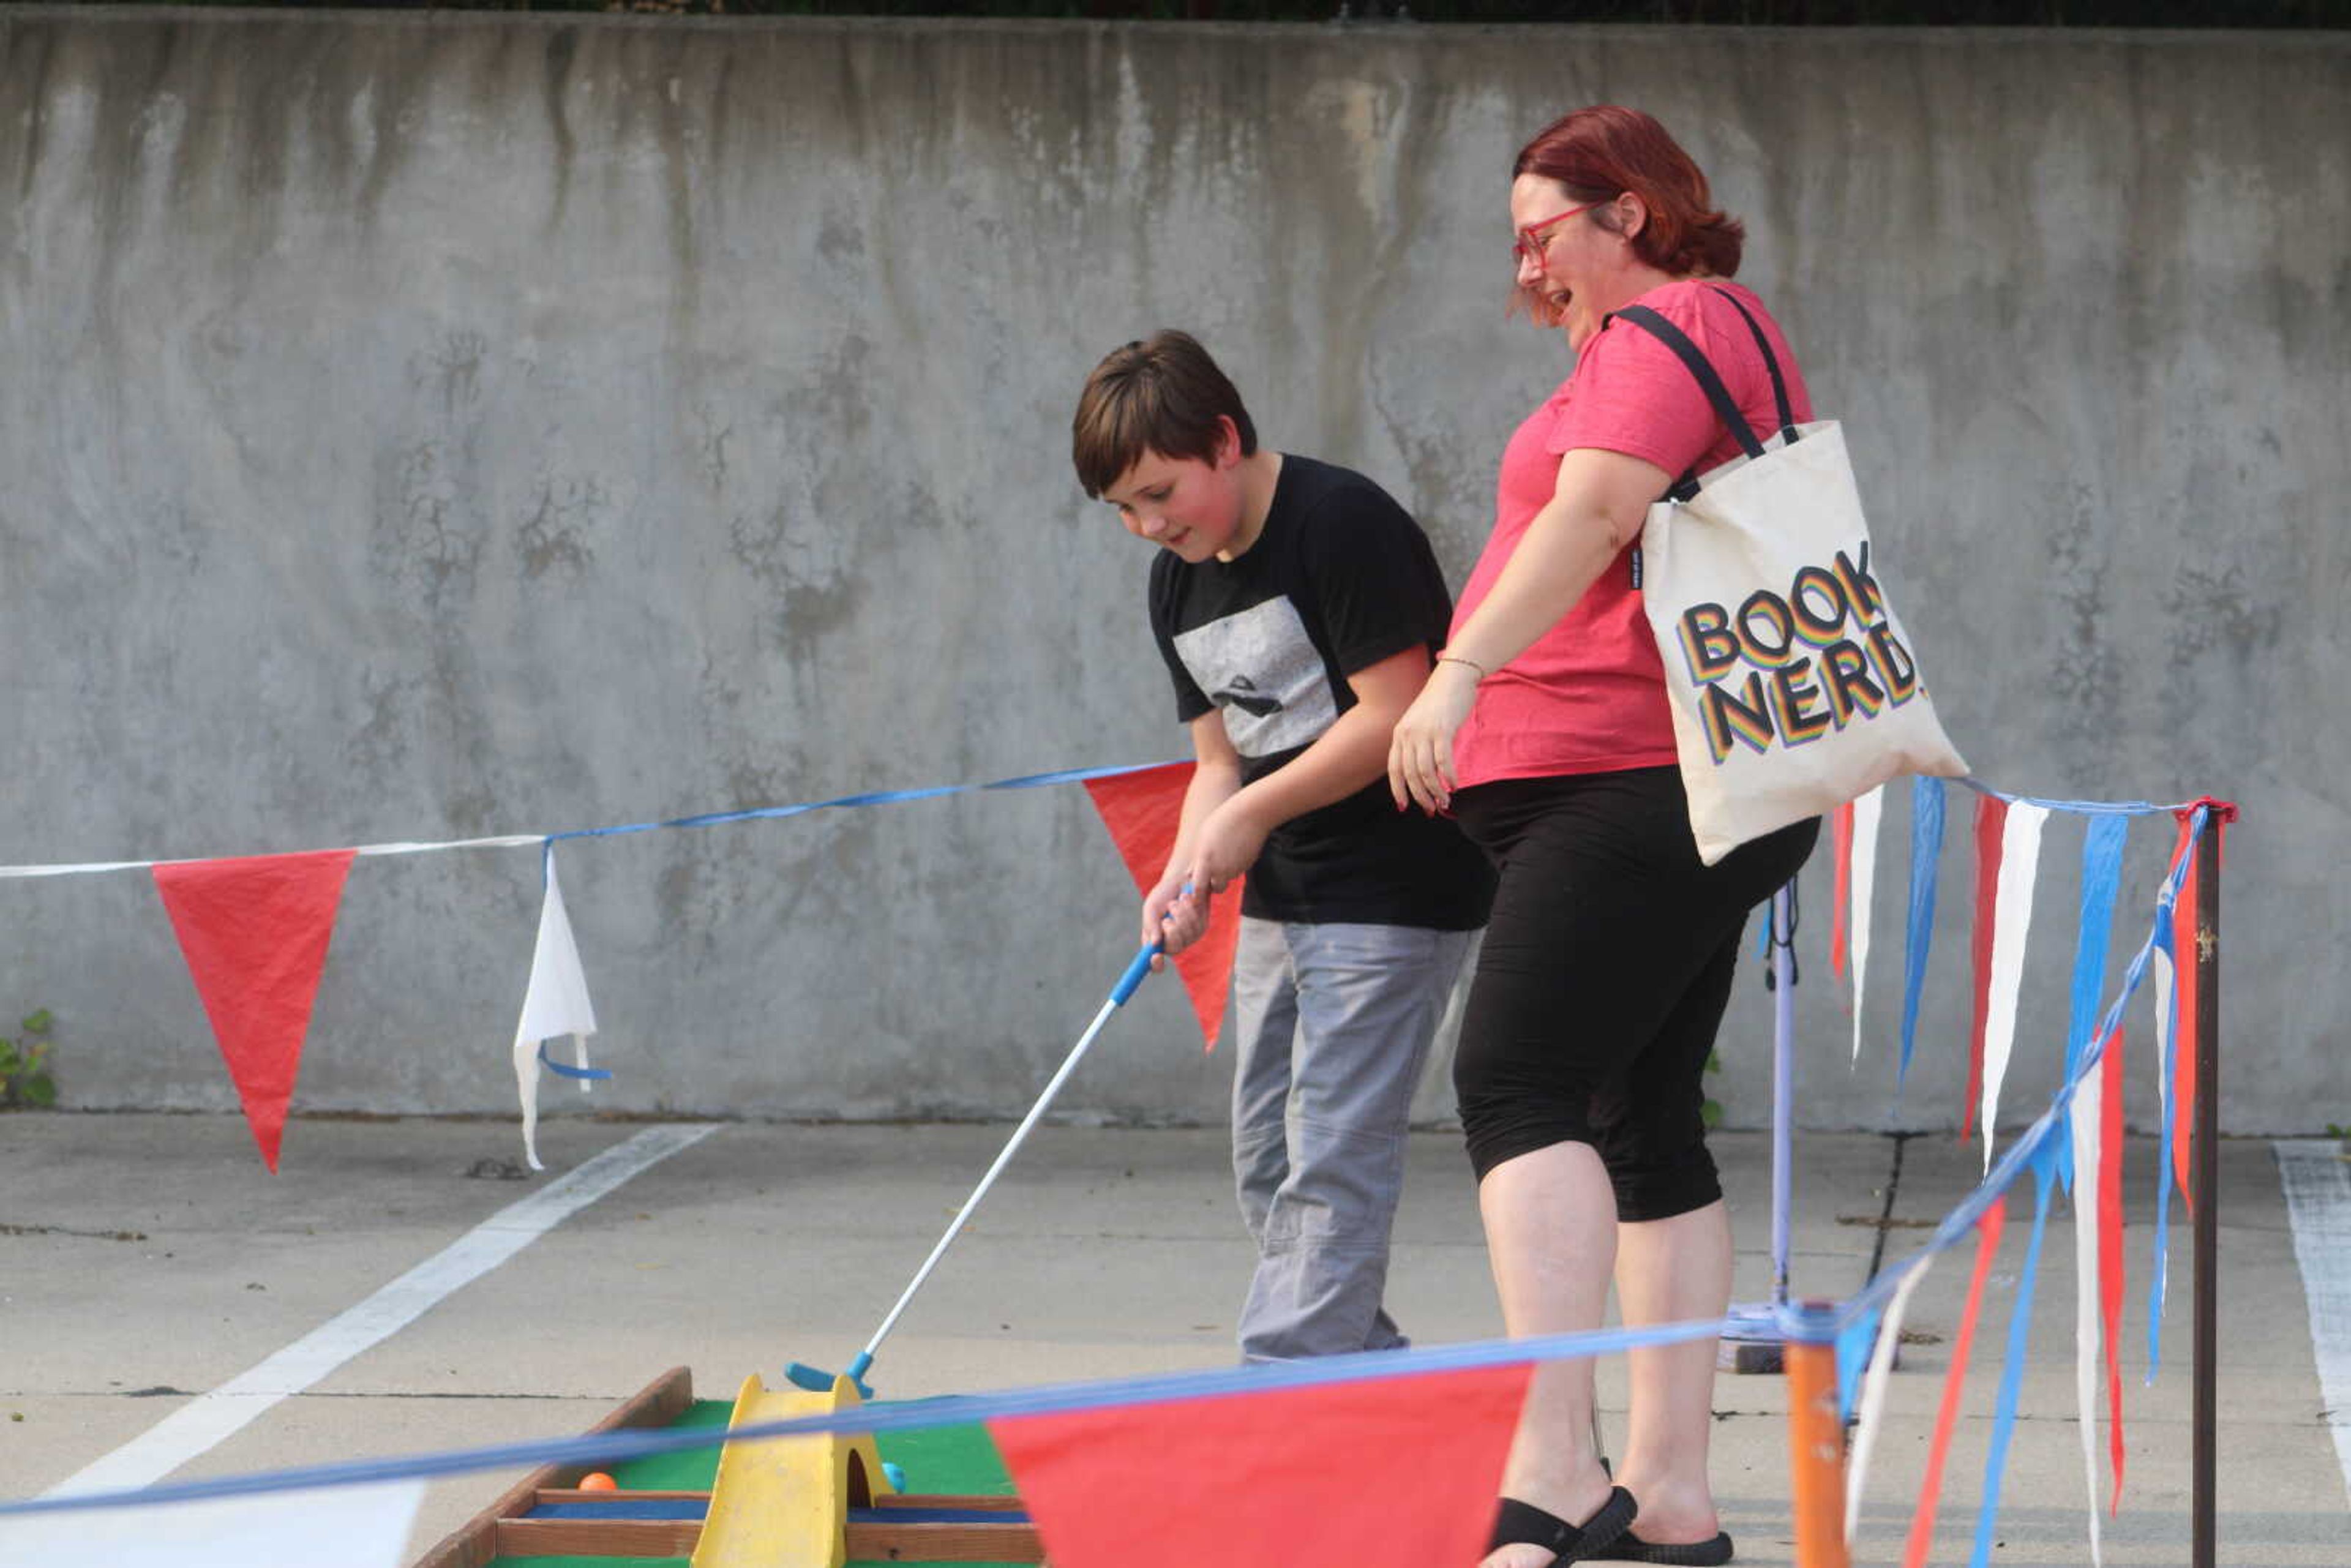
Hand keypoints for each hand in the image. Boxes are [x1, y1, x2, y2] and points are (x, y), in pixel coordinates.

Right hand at [1141, 874, 1207, 967]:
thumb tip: (1154, 944)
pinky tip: (1187, 900)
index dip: (1155, 964)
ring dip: (1179, 915)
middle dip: (1170, 931)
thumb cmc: (1163, 894)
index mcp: (1156, 941)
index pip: (1155, 964)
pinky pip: (1196, 924)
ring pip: (1186, 935)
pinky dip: (1189, 910)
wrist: (1182, 879)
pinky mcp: (1201, 928)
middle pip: (1174, 949)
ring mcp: (1189, 937)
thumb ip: (1151, 925)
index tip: (1156, 956)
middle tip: (1166, 918)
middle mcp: (1173, 942)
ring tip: (1175, 902)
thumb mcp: (1152, 908)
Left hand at [1186, 795, 1269, 903]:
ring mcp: (1236, 868)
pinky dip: (1236, 865)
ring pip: (1228, 878)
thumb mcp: (1202, 838)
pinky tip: (1236, 849)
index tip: (1196, 891)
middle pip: (1216, 888)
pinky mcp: (1248, 865)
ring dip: (1225, 873)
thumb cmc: (1222, 821)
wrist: (1250, 814)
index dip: (1197, 893)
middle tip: (1212, 872)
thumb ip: (1197, 859)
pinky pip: (1238, 870)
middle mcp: (1221, 869)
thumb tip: (1191, 875)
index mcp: (1206, 861)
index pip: (1198, 888)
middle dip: (1214, 884)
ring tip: (1225, 852)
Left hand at [1387, 660, 1480, 814]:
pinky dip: (1449, 777)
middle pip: (1410, 774)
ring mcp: (1424, 732)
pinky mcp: (1442, 730)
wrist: (1452, 678)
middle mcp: (1408, 734)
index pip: (1394, 769)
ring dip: (1436, 791)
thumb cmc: (1439, 703)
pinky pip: (1443, 762)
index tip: (1404, 807)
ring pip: (1426, 772)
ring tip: (1445, 801)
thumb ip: (1416, 743)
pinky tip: (1454, 786)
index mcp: (1399, 734)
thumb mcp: (1419, 723)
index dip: (1398, 790)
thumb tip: (1421, 772)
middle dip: (1420, 796)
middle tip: (1431, 809)